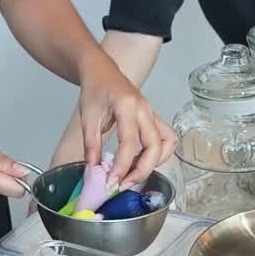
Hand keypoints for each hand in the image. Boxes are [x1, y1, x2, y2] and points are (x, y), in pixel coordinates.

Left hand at [76, 58, 176, 188]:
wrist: (102, 71)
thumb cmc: (95, 90)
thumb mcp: (87, 118)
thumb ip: (91, 147)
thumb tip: (93, 173)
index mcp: (127, 106)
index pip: (129, 143)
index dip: (121, 167)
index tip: (111, 183)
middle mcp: (145, 109)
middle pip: (155, 146)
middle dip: (142, 170)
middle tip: (123, 184)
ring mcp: (153, 114)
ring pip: (167, 144)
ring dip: (154, 163)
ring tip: (133, 172)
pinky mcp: (154, 119)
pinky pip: (165, 140)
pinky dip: (157, 154)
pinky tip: (139, 161)